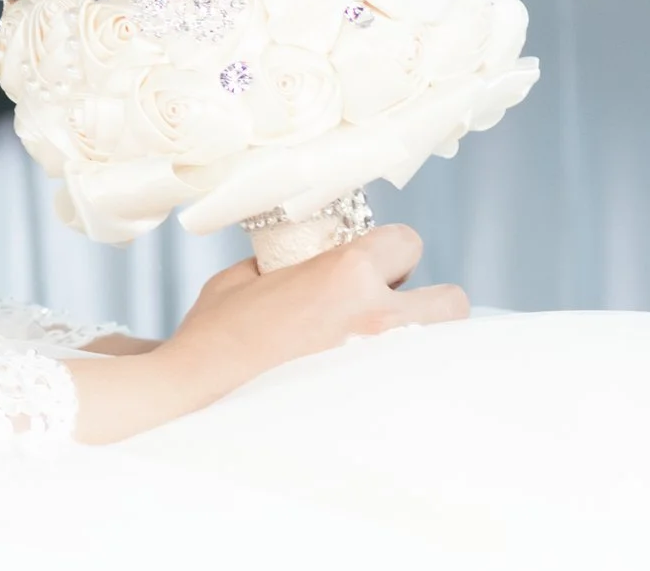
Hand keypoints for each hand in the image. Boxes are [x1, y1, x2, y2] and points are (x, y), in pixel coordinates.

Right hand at [64, 225, 467, 442]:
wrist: (199, 392)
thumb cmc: (214, 335)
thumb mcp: (243, 278)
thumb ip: (286, 265)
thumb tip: (298, 266)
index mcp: (344, 273)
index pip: (407, 243)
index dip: (390, 252)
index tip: (373, 266)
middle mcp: (378, 317)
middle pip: (450, 300)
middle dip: (423, 301)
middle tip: (386, 310)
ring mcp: (385, 366)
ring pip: (448, 347)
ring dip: (425, 343)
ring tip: (386, 350)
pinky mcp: (380, 407)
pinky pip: (421, 388)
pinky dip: (409, 382)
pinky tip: (375, 385)